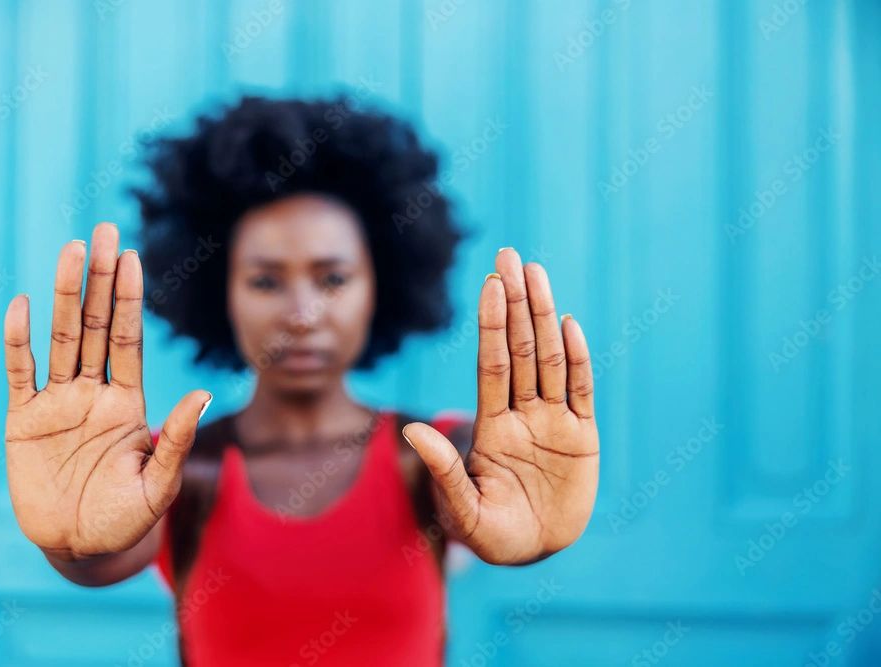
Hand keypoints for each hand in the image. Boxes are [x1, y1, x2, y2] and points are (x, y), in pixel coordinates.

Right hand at [3, 222, 209, 560]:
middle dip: (101, 279)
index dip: (131, 298)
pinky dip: (19, 342)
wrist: (83, 549)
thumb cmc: (128, 519)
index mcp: (128, 401)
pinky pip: (20, 374)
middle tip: (105, 230)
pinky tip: (24, 305)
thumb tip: (204, 393)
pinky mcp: (24, 421)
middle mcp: (93, 392)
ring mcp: (58, 403)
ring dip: (67, 295)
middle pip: (97, 325)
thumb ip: (175, 439)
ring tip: (73, 250)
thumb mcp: (159, 483)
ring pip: (62, 338)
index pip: (129, 339)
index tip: (134, 257)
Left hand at [402, 248, 598, 564]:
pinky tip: (568, 325)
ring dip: (544, 317)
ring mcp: (553, 422)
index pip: (492, 364)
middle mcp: (522, 414)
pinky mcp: (582, 437)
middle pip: (519, 348)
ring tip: (537, 274)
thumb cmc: (492, 535)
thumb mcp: (463, 512)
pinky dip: (578, 359)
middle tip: (511, 256)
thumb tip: (412, 433)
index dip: (491, 325)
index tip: (489, 285)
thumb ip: (444, 472)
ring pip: (550, 359)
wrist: (534, 553)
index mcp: (491, 426)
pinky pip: (581, 391)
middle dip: (515, 303)